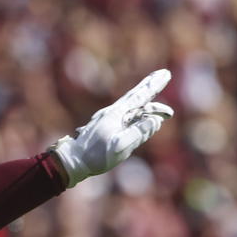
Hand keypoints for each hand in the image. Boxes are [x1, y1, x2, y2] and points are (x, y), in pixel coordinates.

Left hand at [49, 69, 174, 186]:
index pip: (140, 97)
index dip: (153, 86)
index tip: (165, 74)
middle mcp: (112, 113)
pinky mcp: (103, 126)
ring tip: (156, 98)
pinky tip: (137, 113)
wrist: (71, 162)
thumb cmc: (96, 156)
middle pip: (135, 96)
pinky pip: (124, 115)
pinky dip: (135, 111)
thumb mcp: (121, 146)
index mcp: (116, 115)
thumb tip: (156, 120)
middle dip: (150, 86)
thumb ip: (139, 132)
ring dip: (144, 100)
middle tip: (163, 74)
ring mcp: (106, 119)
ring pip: (130, 106)